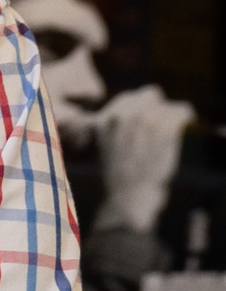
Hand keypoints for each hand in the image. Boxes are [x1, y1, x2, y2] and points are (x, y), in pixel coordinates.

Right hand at [96, 85, 194, 233]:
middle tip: (161, 126)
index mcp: (104, 120)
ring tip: (171, 131)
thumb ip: (114, 127)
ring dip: (172, 116)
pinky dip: (187, 117)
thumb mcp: (105, 147)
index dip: (140, 108)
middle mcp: (122, 115)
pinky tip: (186, 125)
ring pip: (167, 104)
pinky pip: (182, 110)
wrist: (130, 195)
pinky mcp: (164, 128)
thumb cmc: (119, 176)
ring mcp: (144, 120)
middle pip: (150, 95)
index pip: (128, 98)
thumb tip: (129, 110)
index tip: (147, 121)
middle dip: (157, 108)